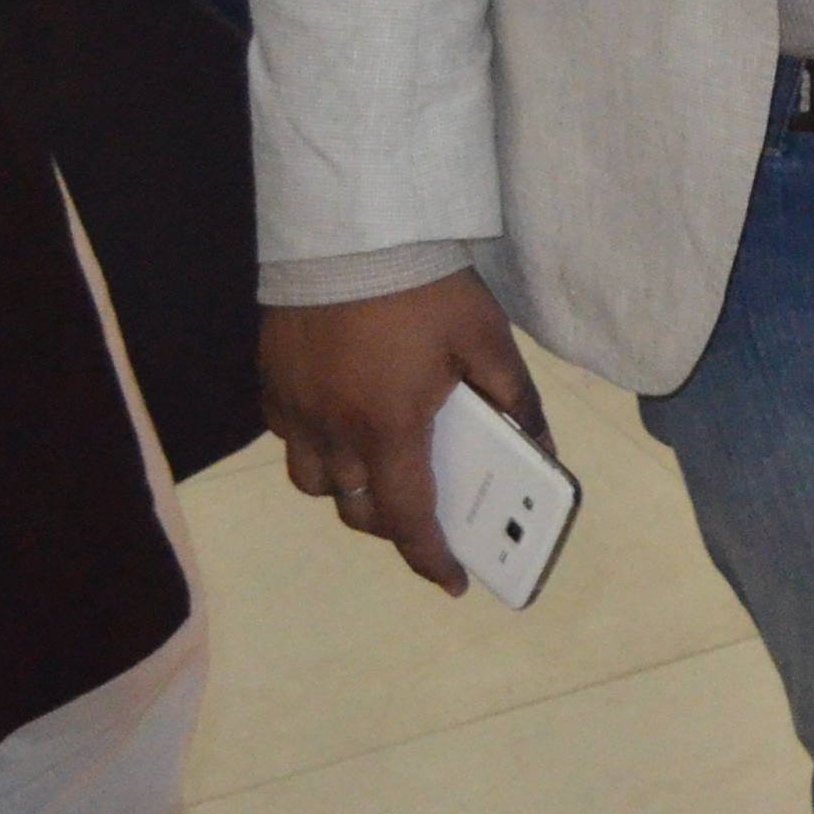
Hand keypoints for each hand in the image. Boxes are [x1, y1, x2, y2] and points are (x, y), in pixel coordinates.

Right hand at [263, 273, 543, 592]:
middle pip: (358, 511)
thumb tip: (541, 446)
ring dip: (352, 490)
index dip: (432, 557)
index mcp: (390, 427)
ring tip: (385, 469)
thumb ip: (516, 399)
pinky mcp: (272, 386)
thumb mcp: (487, 340)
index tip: (455, 580)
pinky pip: (291, 441)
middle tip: (425, 518)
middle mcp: (335, 431)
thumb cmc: (425, 288)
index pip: (409, 518)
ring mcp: (296, 410)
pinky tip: (345, 424)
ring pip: (318, 483)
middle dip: (393, 525)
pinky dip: (318, 450)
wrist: (350, 232)